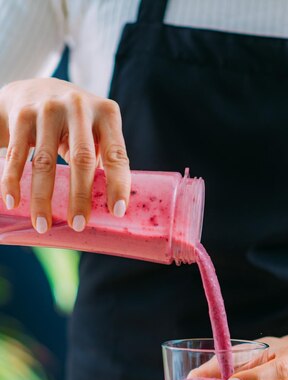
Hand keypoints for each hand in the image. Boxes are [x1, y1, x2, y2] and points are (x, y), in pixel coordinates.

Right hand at [0, 78, 129, 231]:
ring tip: (42, 225)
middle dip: (80, 196)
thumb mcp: (98, 132)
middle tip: (78, 225)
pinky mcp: (22, 115)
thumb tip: (109, 209)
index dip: (118, 184)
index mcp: (107, 114)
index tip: (117, 212)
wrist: (37, 89)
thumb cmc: (78, 124)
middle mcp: (79, 107)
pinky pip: (17, 154)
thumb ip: (104, 159)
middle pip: (81, 159)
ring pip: (45, 162)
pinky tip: (13, 202)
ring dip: (42, 198)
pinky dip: (13, 181)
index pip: (116, 154)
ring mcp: (49, 109)